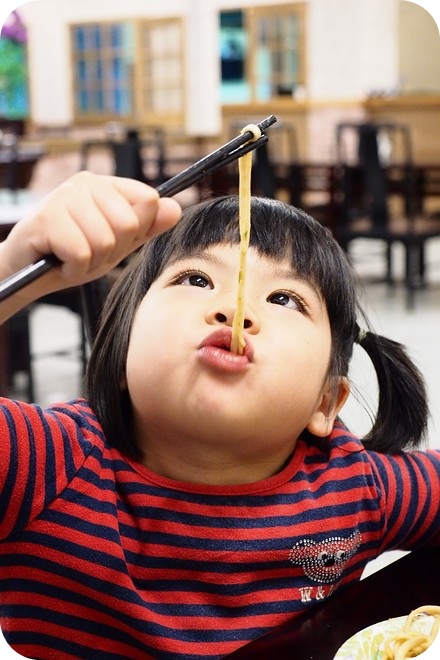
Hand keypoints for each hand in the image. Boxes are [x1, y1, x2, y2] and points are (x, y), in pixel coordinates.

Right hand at [0, 171, 180, 292]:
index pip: (148, 201)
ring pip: (105, 241)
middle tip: (87, 252)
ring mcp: (65, 196)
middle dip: (111, 251)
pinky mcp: (47, 217)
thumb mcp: (117, 245)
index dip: (135, 232)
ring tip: (70, 257)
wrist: (26, 273)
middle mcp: (87, 183)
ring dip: (89, 263)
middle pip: (129, 224)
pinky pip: (80, 253)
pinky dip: (73, 269)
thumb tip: (175, 208)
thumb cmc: (71, 256)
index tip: (111, 240)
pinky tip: (60, 263)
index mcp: (108, 186)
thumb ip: (146, 228)